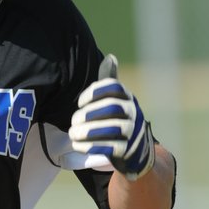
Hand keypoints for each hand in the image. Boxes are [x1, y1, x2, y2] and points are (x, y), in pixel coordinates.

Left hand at [69, 54, 155, 180]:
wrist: (135, 150)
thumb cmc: (118, 120)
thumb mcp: (116, 100)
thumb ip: (110, 81)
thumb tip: (110, 57)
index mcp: (127, 97)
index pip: (114, 87)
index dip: (95, 92)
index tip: (80, 102)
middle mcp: (133, 112)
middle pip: (112, 108)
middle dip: (89, 114)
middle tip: (73, 121)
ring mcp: (132, 131)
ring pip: (112, 128)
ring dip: (89, 132)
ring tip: (73, 134)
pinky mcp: (127, 150)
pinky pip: (111, 148)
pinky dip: (93, 147)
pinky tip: (79, 146)